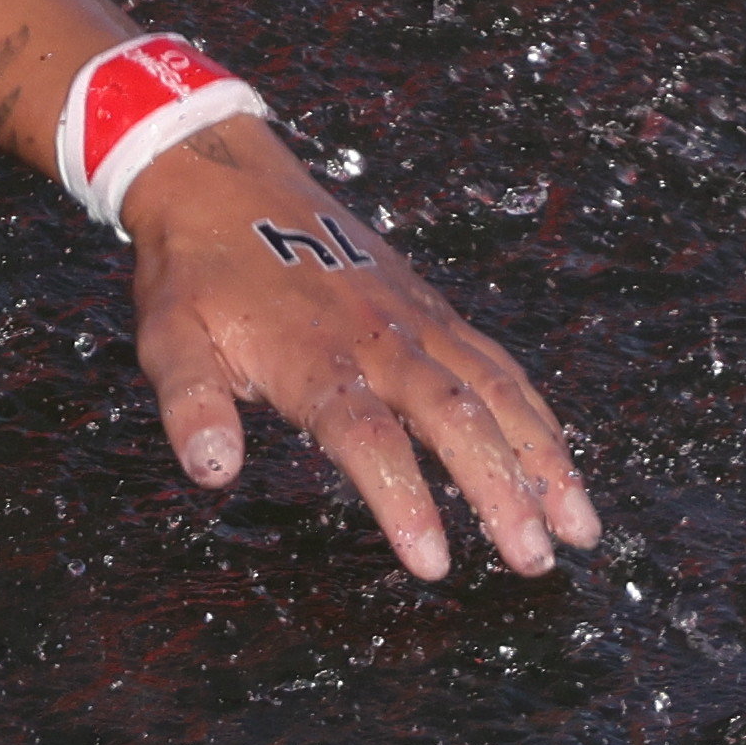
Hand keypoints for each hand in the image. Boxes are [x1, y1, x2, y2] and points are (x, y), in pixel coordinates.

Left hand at [115, 118, 598, 579]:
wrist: (222, 180)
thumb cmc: (193, 272)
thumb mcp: (166, 337)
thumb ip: (190, 404)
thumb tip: (211, 470)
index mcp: (312, 355)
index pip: (367, 437)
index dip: (403, 499)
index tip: (433, 564)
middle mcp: (379, 337)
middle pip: (455, 418)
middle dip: (501, 492)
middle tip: (533, 562)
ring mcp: (415, 320)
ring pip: (496, 392)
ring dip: (542, 461)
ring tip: (579, 529)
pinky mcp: (433, 309)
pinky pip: (497, 364)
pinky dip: (536, 415)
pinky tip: (561, 464)